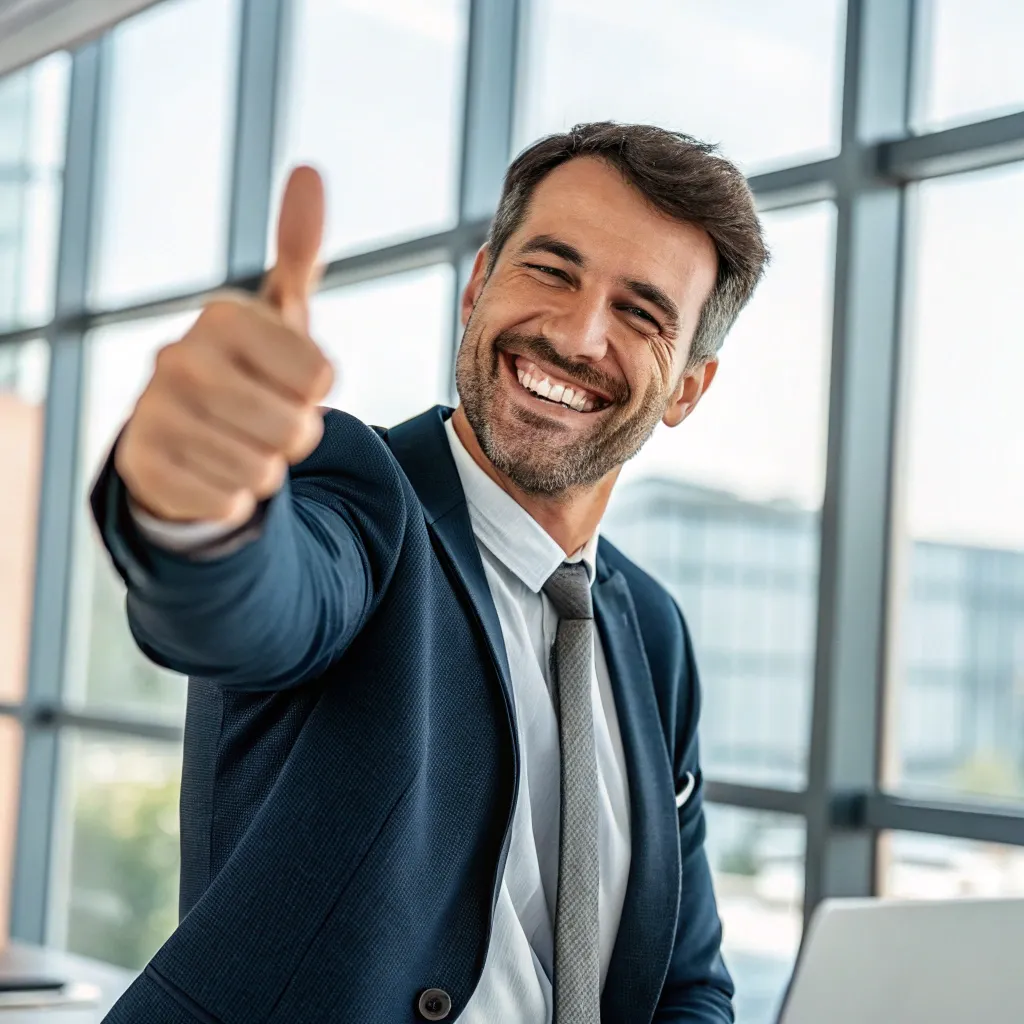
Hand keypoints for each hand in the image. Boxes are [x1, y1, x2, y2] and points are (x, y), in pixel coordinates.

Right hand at [115, 166, 333, 525]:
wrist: (181, 433)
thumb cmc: (245, 372)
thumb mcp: (278, 316)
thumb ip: (298, 252)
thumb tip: (308, 171)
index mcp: (223, 317)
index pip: (320, 378)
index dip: (315, 392)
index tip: (290, 381)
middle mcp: (178, 357)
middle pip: (295, 428)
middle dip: (294, 436)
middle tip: (266, 420)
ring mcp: (151, 412)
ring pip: (263, 472)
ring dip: (265, 469)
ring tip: (238, 443)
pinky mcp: (139, 468)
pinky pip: (228, 503)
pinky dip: (233, 499)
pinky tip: (212, 472)